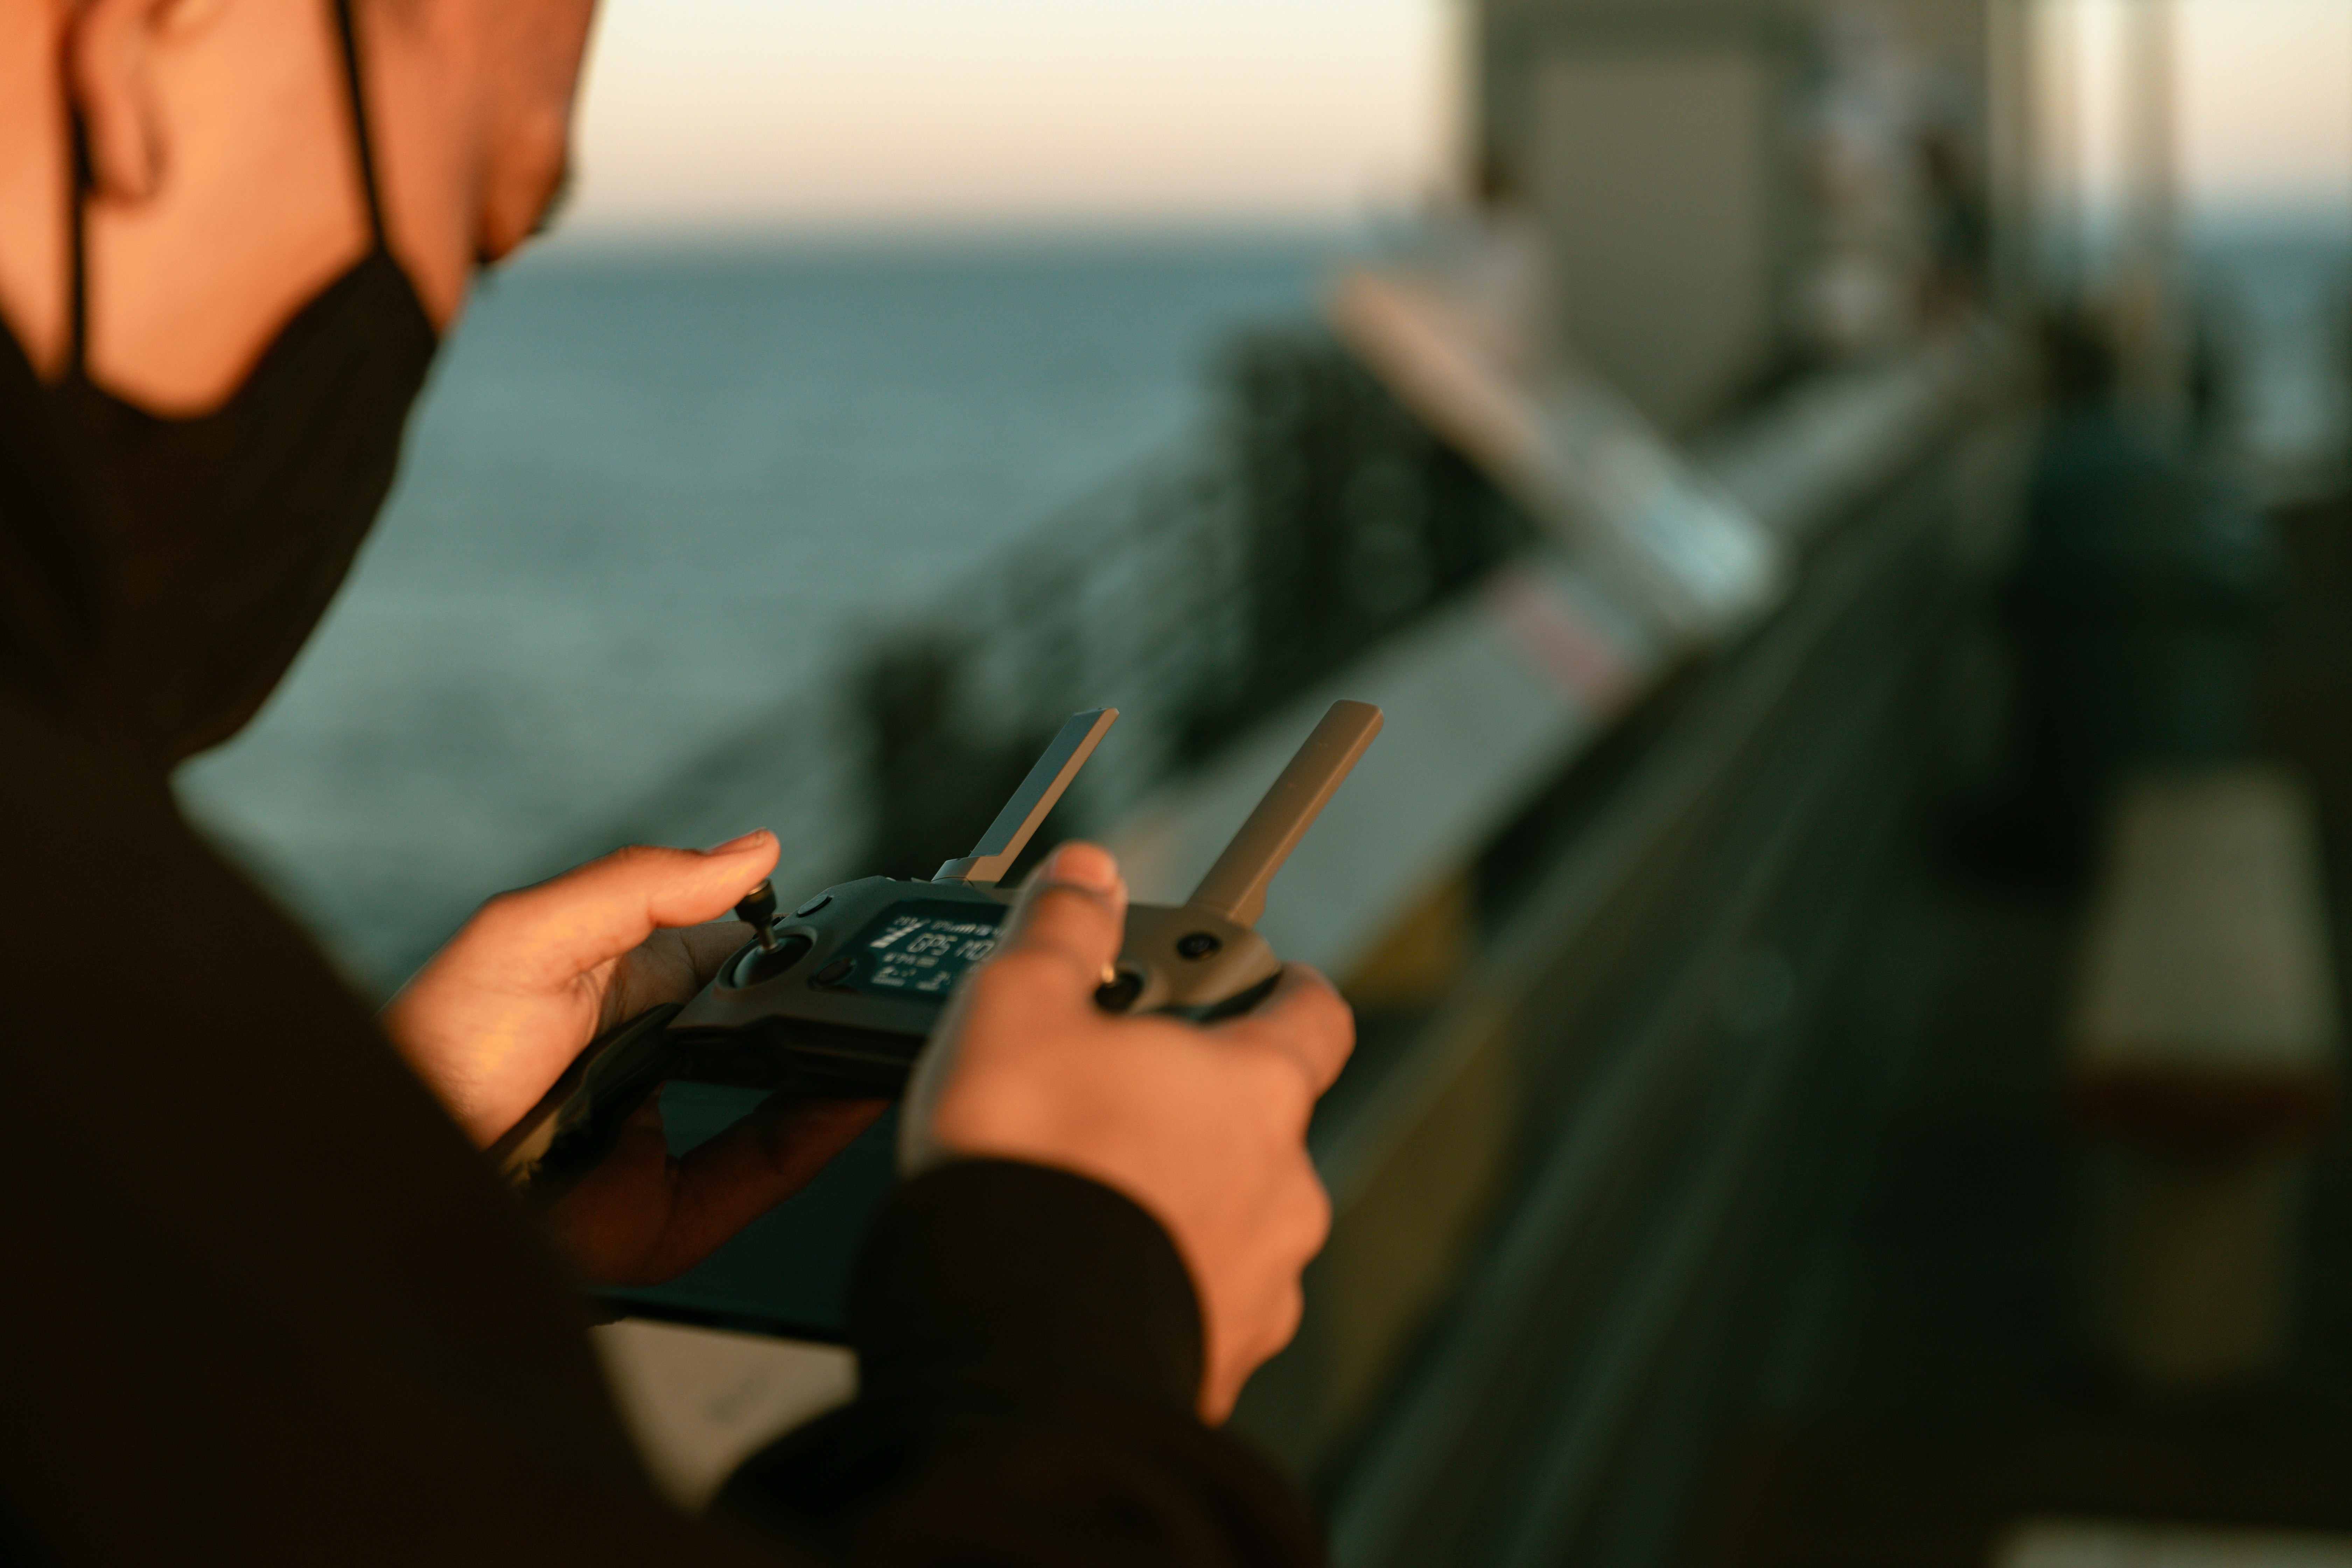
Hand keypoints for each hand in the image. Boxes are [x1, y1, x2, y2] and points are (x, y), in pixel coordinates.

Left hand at [381, 834, 886, 1285]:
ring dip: (838, 1065)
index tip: (854, 923)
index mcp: (617, 984)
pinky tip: (855, 1098)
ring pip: (780, 1100)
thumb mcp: (524, 939)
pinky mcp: (672, 1212)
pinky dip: (821, 1138)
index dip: (791, 939)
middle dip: (826, 1004)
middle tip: (886, 978)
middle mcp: (650, 1058)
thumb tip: (755, 851)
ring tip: (892, 1030)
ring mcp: (666, 1135)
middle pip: (766, 1025)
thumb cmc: (429, 1054)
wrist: (392, 1181)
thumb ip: (640, 885)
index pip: (731, 950)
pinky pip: (765, 1173)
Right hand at [903, 842, 1354, 1422]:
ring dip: (1174, 1201)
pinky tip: (1085, 1278)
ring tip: (1081, 1197)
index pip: (1314, 1017)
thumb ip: (1060, 929)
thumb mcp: (1017, 1005)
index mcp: (1258, 1090)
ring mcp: (1259, 1286)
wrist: (1015, 1347)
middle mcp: (1284, 1189)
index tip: (1269, 979)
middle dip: (1193, 1106)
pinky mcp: (1218, 1365)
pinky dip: (1153, 1286)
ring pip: (1229, 1219)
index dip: (1290, 989)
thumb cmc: (1029, 1166)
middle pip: (1258, 1124)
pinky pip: (1196, 1306)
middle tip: (1107, 1095)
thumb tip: (1086, 872)